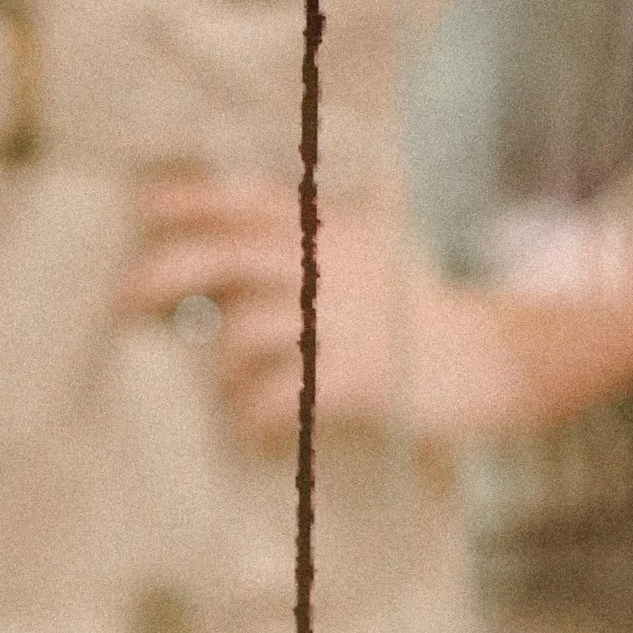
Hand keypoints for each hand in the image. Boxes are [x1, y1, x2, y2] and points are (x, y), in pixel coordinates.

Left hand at [120, 179, 632, 445]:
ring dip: (221, 368)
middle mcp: (330, 265)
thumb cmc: (430, 310)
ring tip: (232, 394)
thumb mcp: (378, 248)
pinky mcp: (357, 376)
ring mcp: (342, 319)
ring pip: (242, 333)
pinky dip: (254, 417)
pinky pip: (277, 395)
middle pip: (223, 257)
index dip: (191, 198)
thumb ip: (317, 237)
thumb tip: (243, 228)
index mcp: (333, 231)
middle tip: (126, 300)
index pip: (247, 200)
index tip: (146, 204)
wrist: (505, 354)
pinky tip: (258, 433)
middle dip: (163, 273)